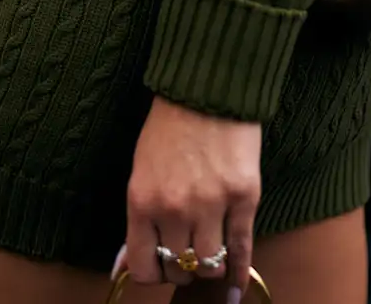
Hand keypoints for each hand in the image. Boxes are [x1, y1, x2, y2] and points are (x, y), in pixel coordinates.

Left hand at [124, 95, 260, 293]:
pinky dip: (238, 272)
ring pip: (209, 265)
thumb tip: (125, 266)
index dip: (152, 272)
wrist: (207, 86)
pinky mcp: (244, 196)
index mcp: (142, 201)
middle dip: (181, 267)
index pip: (143, 267)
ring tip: (210, 252)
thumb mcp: (141, 169)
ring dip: (208, 265)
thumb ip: (140, 218)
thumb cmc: (170, 125)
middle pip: (178, 268)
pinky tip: (235, 285)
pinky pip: (241, 249)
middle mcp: (175, 209)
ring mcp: (211, 204)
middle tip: (187, 254)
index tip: (160, 265)